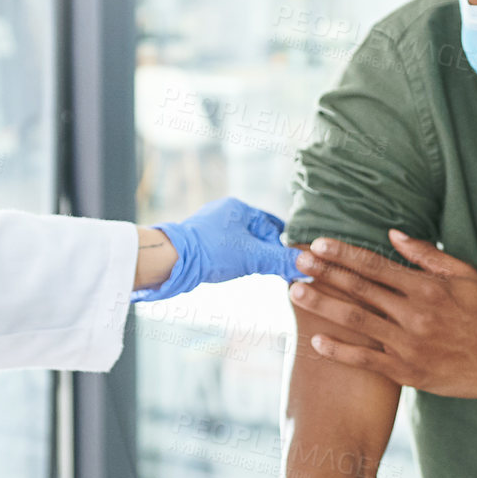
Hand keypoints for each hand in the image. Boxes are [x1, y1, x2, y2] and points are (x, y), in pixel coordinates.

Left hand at [132, 197, 303, 301]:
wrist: (171, 260)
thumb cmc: (212, 252)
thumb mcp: (252, 257)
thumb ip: (280, 261)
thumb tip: (305, 266)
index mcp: (238, 207)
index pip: (271, 224)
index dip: (281, 243)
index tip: (287, 260)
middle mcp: (224, 212)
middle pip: (256, 233)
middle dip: (266, 250)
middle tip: (274, 269)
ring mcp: (210, 225)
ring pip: (241, 241)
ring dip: (251, 256)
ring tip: (254, 270)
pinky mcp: (200, 240)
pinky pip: (225, 248)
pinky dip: (235, 258)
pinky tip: (234, 270)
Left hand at [289, 230, 476, 402]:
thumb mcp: (466, 275)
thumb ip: (427, 254)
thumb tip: (392, 233)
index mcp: (427, 287)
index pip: (376, 265)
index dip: (344, 253)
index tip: (317, 243)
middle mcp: (415, 314)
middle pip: (359, 289)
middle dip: (324, 273)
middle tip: (295, 261)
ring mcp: (409, 345)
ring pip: (356, 321)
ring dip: (322, 305)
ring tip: (295, 291)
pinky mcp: (408, 372)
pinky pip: (365, 360)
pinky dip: (339, 350)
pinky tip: (315, 340)